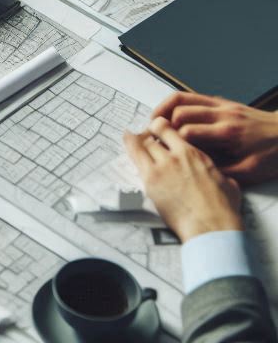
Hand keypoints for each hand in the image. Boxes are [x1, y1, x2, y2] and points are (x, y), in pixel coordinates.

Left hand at [124, 117, 241, 242]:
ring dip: (137, 141)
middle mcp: (176, 157)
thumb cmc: (223, 211)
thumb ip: (219, 174)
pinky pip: (135, 157)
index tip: (157, 128)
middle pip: (153, 137)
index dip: (161, 127)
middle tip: (144, 138)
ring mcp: (162, 167)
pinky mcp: (151, 180)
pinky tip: (126, 139)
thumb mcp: (228, 185)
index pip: (170, 131)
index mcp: (194, 155)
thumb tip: (221, 177)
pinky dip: (129, 146)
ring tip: (130, 136)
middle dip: (147, 136)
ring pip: (142, 144)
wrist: (213, 227)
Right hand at [153, 92, 277, 184]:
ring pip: (182, 98)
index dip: (172, 142)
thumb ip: (222, 172)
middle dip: (163, 124)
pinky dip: (176, 102)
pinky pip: (192, 95)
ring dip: (164, 108)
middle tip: (153, 136)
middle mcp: (221, 115)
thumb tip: (196, 174)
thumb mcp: (250, 172)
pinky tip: (171, 112)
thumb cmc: (272, 154)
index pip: (188, 132)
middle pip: (181, 112)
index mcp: (228, 133)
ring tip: (154, 120)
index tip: (162, 149)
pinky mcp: (221, 102)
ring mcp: (221, 105)